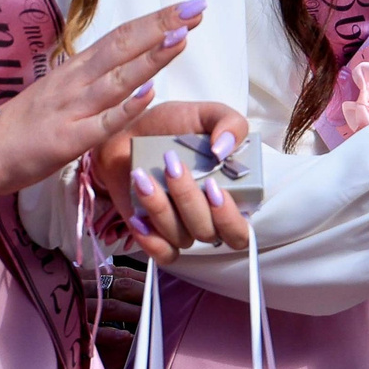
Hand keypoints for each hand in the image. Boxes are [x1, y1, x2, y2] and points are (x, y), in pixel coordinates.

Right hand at [0, 3, 207, 197]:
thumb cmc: (25, 125)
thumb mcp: (62, 92)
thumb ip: (93, 78)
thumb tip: (126, 63)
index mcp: (76, 68)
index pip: (121, 36)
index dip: (155, 20)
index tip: (188, 6)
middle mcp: (76, 81)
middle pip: (123, 46)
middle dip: (162, 26)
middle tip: (196, 8)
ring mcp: (72, 109)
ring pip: (117, 78)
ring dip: (151, 58)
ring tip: (181, 37)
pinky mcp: (68, 139)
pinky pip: (103, 123)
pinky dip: (126, 107)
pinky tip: (149, 93)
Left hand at [104, 102, 254, 263]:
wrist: (127, 131)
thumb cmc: (171, 125)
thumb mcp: (206, 113)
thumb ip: (230, 123)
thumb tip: (224, 151)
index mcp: (231, 194)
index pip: (241, 229)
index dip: (230, 218)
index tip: (213, 187)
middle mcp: (207, 216)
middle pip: (209, 233)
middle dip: (190, 202)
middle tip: (172, 166)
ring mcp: (180, 227)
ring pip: (181, 238)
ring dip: (161, 209)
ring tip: (143, 176)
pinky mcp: (154, 233)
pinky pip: (161, 254)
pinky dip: (151, 241)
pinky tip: (139, 217)